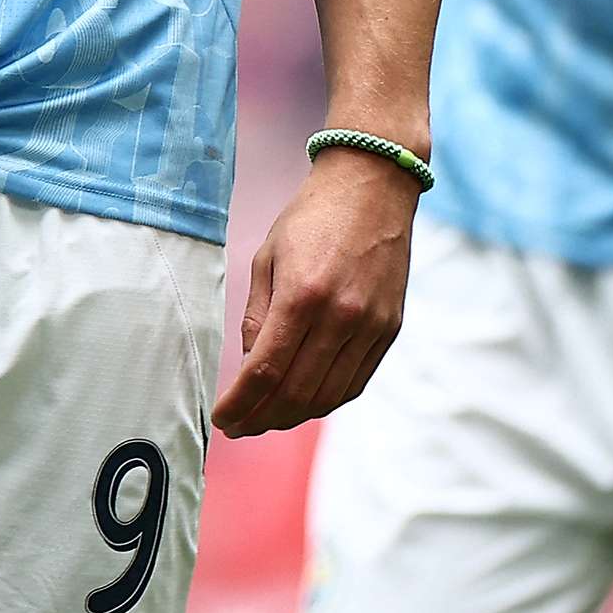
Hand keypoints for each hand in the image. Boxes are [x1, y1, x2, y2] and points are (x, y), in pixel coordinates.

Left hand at [211, 147, 418, 436]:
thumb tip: (250, 366)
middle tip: (240, 426)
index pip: (265, 371)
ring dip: (292, 416)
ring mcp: (371, 326)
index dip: (240, 404)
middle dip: (262, 419)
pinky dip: (326, 400)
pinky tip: (303, 401)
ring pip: (328, 396)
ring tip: (266, 418)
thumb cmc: (312, 216)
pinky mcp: (390, 329)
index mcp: (303, 295)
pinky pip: (355, 382)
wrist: (373, 187)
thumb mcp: (267, 256)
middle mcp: (341, 316)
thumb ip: (257, 315)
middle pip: (296, 393)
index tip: (223, 418)